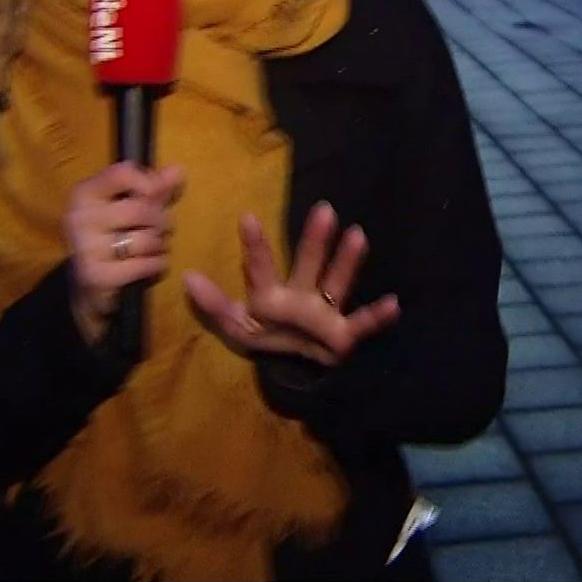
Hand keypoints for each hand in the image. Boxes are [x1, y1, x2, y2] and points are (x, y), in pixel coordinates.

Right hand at [63, 161, 184, 346]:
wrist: (88, 286)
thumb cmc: (112, 238)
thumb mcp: (131, 207)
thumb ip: (154, 188)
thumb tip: (177, 170)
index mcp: (84, 193)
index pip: (122, 174)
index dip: (149, 183)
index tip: (156, 196)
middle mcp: (79, 217)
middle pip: (141, 208)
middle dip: (162, 220)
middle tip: (163, 229)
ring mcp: (85, 248)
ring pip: (146, 238)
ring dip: (161, 244)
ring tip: (157, 247)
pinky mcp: (97, 276)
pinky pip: (144, 264)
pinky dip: (157, 265)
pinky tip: (153, 265)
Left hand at [183, 200, 401, 366]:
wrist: (299, 370)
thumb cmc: (269, 338)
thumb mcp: (237, 328)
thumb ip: (213, 306)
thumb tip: (186, 277)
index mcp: (271, 295)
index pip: (260, 267)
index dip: (254, 246)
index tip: (246, 219)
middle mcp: (301, 296)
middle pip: (307, 264)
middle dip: (315, 241)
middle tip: (324, 210)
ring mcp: (324, 313)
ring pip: (336, 282)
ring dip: (347, 262)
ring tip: (358, 235)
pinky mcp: (343, 335)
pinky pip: (362, 323)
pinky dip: (377, 317)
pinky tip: (394, 303)